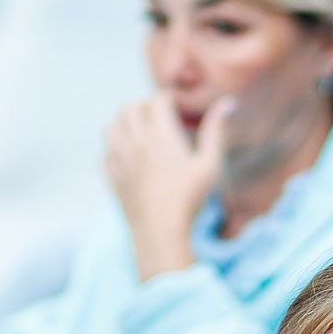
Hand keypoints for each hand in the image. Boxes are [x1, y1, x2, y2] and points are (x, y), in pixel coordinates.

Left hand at [105, 95, 227, 281]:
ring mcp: (119, 159)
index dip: (167, 100)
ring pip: (112, 126)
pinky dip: (114, 148)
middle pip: (130, 107)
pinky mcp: (112, 178)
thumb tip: (227, 103)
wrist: (160, 233)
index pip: (156, 100)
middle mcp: (135, 142)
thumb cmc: (189, 200)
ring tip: (141, 133)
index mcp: (159, 134)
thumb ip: (215, 132)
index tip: (176, 109)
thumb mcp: (209, 165)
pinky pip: (105, 152)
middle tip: (159, 119)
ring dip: (125, 123)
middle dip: (144, 107)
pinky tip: (128, 157)